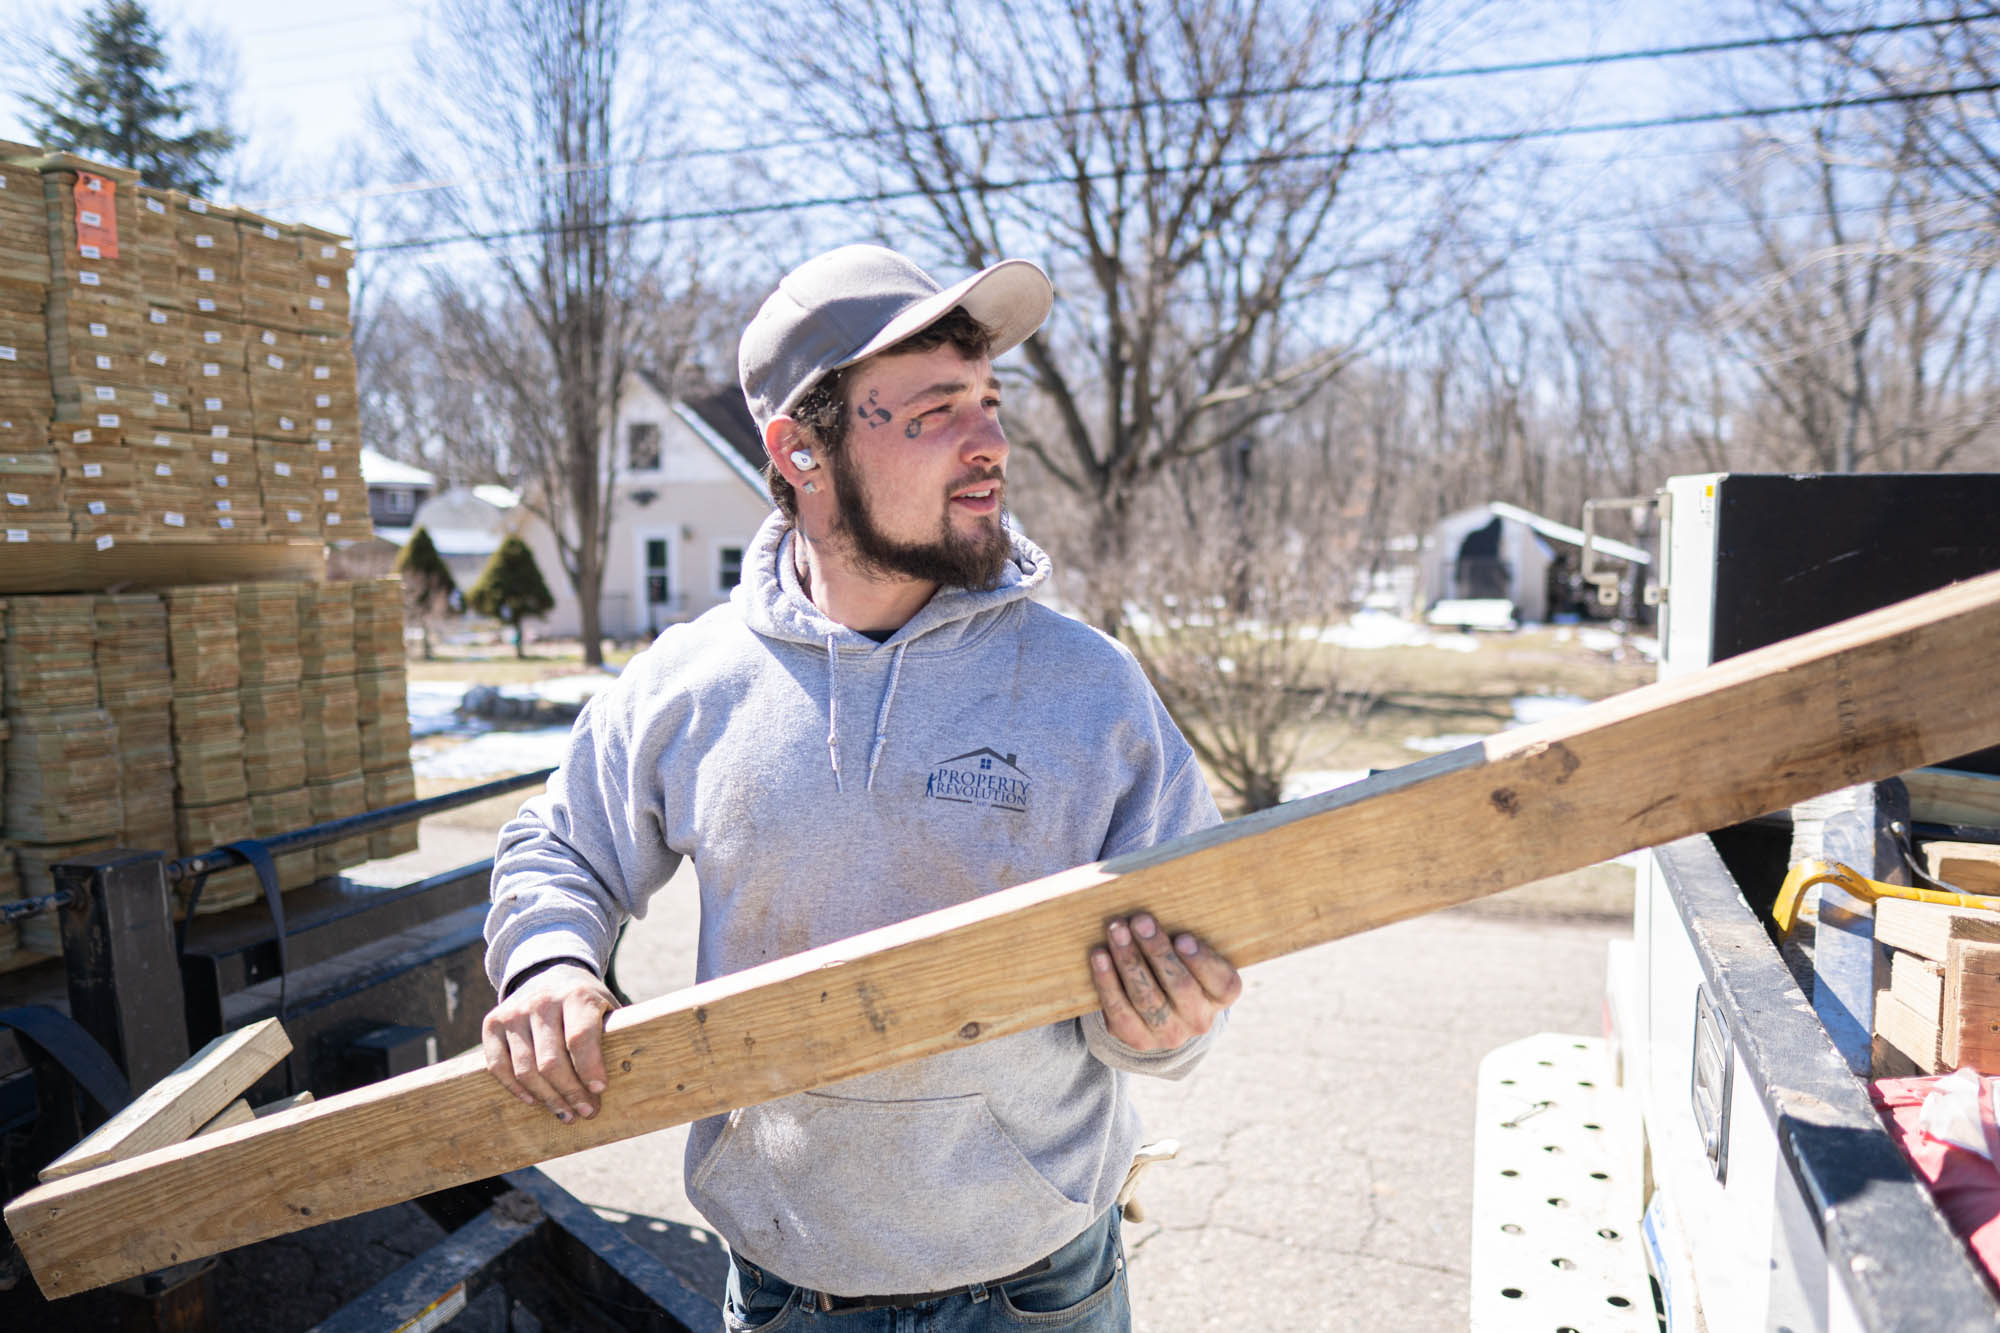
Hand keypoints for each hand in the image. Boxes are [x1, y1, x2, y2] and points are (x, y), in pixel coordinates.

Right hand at [481, 963, 617, 1122]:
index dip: (589, 1068)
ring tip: (565, 1114)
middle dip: (570, 1093)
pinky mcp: (492, 1023)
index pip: (580, 1037)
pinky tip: (534, 1100)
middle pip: (551, 1061)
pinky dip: (515, 1088)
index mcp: (577, 995)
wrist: (549, 973)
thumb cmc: (585, 1002)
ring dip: (547, 1098)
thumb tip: (629, 1075)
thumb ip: (616, 1033)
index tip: (599, 1089)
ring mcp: (514, 1012)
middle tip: (586, 1112)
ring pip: (525, 1069)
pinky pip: (498, 1065)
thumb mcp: (606, 1007)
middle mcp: (542, 1001)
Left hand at [1090, 913, 1241, 1051]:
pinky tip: (1099, 956)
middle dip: (1157, 950)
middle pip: (1180, 986)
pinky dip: (1107, 981)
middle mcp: (1200, 1018)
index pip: (1221, 980)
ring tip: (1116, 930)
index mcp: (1222, 994)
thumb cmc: (1178, 960)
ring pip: (1147, 997)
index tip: (1183, 937)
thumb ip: (1184, 931)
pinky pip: (1120, 1010)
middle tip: (1139, 920)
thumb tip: (1162, 889)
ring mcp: (1169, 1033)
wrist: (1160, 1007)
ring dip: (1129, 960)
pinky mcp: (1138, 1039)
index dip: (1202, 961)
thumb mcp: (1191, 949)